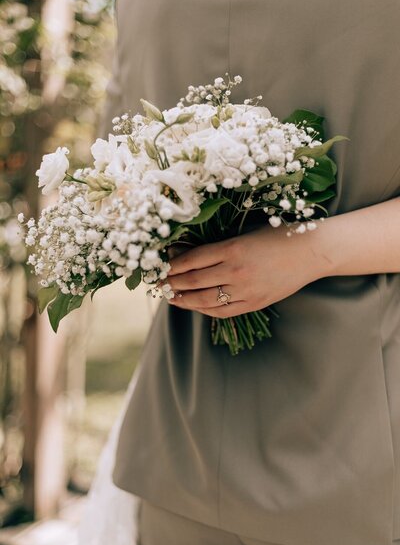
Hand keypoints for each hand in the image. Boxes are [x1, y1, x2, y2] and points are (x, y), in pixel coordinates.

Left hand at [166, 225, 325, 317]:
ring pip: (205, 300)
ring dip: (184, 300)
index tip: (159, 267)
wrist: (312, 252)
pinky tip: (195, 305)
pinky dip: (205, 309)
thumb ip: (218, 244)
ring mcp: (246, 290)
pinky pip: (223, 311)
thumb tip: (185, 253)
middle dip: (172, 283)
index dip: (172, 266)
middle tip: (158, 284)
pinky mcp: (255, 303)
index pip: (192, 259)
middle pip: (194, 281)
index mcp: (233, 248)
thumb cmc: (278, 235)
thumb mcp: (246, 233)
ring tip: (172, 298)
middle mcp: (237, 271)